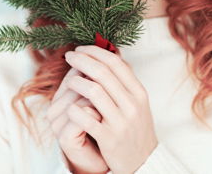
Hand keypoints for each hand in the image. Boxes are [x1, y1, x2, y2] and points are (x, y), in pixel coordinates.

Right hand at [47, 64, 109, 173]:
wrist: (95, 160)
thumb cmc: (100, 128)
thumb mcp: (100, 103)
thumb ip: (101, 81)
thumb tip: (114, 52)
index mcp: (62, 96)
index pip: (75, 72)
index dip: (92, 67)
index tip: (110, 69)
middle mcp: (55, 108)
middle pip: (74, 83)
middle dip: (95, 81)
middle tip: (113, 87)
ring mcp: (57, 123)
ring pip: (76, 99)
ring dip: (95, 98)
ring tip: (107, 103)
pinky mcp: (64, 138)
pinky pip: (78, 120)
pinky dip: (92, 116)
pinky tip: (103, 117)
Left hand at [63, 45, 158, 173]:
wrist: (143, 162)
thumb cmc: (135, 129)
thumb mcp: (138, 103)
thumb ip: (124, 82)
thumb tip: (108, 55)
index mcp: (139, 93)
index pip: (116, 63)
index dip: (96, 52)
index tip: (81, 48)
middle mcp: (132, 104)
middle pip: (103, 73)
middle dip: (82, 60)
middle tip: (69, 56)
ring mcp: (121, 121)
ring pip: (93, 91)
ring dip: (76, 82)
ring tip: (68, 80)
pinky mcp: (108, 138)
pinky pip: (85, 117)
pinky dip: (74, 108)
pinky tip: (69, 106)